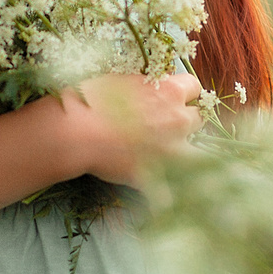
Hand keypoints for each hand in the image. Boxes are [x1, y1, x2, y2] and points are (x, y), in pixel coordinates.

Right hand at [65, 71, 204, 185]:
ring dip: (182, 153)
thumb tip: (147, 90)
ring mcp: (173, 151)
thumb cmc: (90, 100)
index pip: (193, 87)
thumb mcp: (120, 81)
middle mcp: (178, 120)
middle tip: (161, 126)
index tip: (169, 98)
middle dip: (182, 122)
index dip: (181, 93)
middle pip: (196, 118)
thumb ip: (143, 87)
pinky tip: (153, 190)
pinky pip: (171, 192)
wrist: (76, 133)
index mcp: (170, 92)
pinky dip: (163, 192)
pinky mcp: (160, 177)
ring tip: (161, 155)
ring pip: (195, 154)